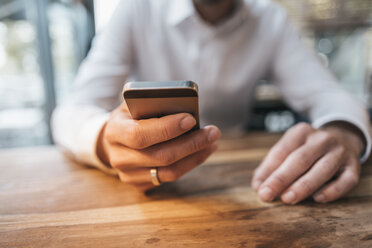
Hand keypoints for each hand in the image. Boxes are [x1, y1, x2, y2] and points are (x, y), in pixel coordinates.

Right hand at [97, 102, 220, 190]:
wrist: (113, 140)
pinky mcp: (140, 185)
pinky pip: (170, 178)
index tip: (191, 119)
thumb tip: (185, 109)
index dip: (167, 128)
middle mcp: (119, 157)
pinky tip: (202, 151)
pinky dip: (190, 164)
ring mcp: (129, 175)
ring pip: (169, 171)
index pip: (140, 134)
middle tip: (213, 132)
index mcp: (114, 132)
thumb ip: (153, 104)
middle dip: (191, 144)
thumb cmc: (130, 117)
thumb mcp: (135, 104)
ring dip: (195, 156)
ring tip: (212, 142)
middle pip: (161, 156)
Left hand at [251, 122, 364, 203]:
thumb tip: (258, 186)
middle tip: (266, 195)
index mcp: (301, 132)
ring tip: (287, 199)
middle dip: (281, 179)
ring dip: (303, 186)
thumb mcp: (290, 148)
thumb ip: (272, 165)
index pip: (281, 151)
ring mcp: (340, 151)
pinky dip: (333, 190)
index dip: (268, 170)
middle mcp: (321, 139)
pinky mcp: (354, 166)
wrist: (343, 138)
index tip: (258, 187)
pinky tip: (318, 199)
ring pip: (322, 169)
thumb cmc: (307, 149)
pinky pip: (346, 180)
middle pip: (300, 159)